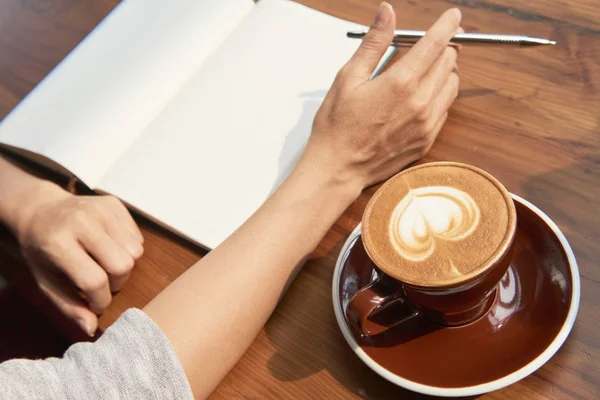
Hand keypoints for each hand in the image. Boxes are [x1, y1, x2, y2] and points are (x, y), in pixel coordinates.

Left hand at [13, 181, 142, 335]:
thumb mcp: (46, 282)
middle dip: (118, 283)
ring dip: (125, 265)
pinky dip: (129, 249)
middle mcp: (81, 221)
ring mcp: (100, 209)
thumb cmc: (42, 251)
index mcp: (58, 243)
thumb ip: (69, 306)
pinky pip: (138, 237)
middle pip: (122, 265)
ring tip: (106, 264)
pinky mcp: (114, 204)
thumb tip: (92, 327)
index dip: (101, 300)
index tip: (96, 304)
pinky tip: (110, 247)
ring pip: (136, 252)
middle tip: (103, 282)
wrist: (40, 210)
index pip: (95, 280)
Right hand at [304, 3, 460, 188]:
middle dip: (442, 47)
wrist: (338, 169)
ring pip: (452, 85)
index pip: (436, 43)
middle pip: (449, 61)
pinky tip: (419, 98)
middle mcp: (421, 102)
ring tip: (423, 71)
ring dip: (444, 72)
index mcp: (401, 82)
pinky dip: (439, 97)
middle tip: (429, 45)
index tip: (453, 16)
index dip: (447, 24)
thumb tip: (387, 12)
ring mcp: (427, 124)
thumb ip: (374, 43)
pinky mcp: (427, 140)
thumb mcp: (349, 77)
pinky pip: (445, 109)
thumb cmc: (337, 126)